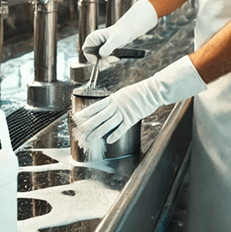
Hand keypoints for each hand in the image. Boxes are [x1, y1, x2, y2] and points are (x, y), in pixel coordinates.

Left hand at [73, 56, 205, 143]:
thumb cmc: (138, 92)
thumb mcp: (122, 93)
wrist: (152, 91)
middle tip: (81, 131)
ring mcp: (123, 113)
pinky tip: (109, 140)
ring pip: (108, 124)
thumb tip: (106, 107)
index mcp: (113, 98)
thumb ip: (114, 101)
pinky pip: (121, 128)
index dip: (86, 112)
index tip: (78, 117)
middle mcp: (116, 106)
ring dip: (98, 132)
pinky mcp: (132, 119)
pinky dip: (115, 135)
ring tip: (91, 138)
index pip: (96, 106)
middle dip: (89, 125)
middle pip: (99, 117)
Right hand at [83, 0, 157, 66]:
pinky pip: (103, 61)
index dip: (92, 58)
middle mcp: (93, 44)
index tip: (101, 60)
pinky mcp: (103, 52)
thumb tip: (101, 55)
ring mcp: (97, 49)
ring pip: (98, 61)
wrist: (127, 33)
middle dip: (101, 61)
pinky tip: (115, 57)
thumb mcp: (115, 40)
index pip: (86, 52)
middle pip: (92, 58)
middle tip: (110, 61)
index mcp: (92, 38)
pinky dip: (109, 61)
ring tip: (115, 57)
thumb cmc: (120, 34)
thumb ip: (107, 48)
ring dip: (106, 62)